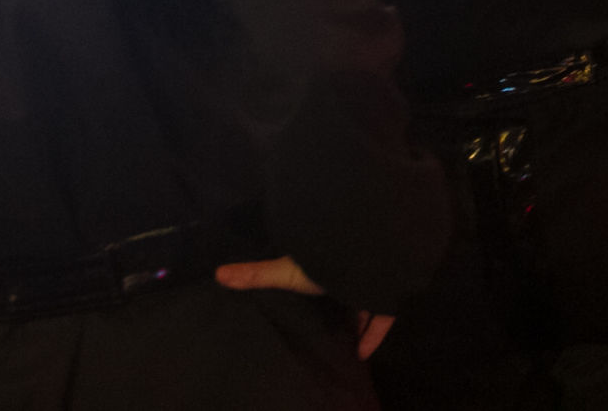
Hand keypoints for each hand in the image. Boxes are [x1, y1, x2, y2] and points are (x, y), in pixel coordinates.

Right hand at [214, 256, 393, 358]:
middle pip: (343, 287)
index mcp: (326, 262)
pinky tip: (361, 355)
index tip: (301, 302)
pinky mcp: (389, 295)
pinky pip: (382, 318)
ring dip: (355, 322)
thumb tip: (218, 272)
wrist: (373, 253)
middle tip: (322, 328)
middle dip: (336, 303)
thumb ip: (257, 274)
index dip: (310, 284)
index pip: (318, 273)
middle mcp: (349, 270)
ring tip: (341, 344)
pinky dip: (373, 336)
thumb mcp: (287, 271)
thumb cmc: (327, 261)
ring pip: (364, 302)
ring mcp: (372, 281)